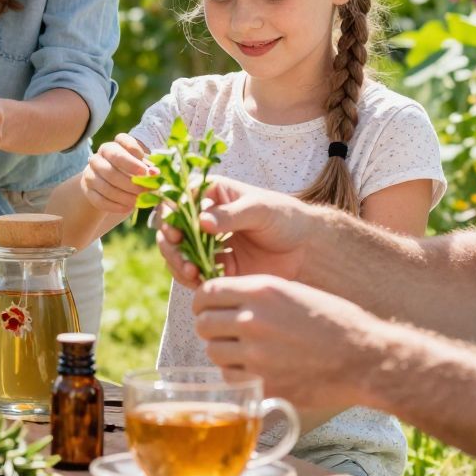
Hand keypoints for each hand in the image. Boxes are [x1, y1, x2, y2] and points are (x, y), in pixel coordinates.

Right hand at [81, 134, 152, 215]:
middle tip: (145, 191)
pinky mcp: (87, 190)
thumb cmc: (129, 172)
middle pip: (111, 170)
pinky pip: (99, 200)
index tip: (145, 171)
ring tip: (138, 201)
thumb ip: (148, 169)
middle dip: (131, 182)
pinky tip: (128, 208)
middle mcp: (98, 156)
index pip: (121, 141)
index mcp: (114, 145)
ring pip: (105, 187)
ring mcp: (90, 173)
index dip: (133, 156)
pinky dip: (115, 206)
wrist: (109, 184)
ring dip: (124, 196)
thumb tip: (155, 173)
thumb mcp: (140, 167)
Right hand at [156, 176, 318, 287]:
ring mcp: (206, 243)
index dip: (170, 214)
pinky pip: (191, 273)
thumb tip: (202, 221)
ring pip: (176, 252)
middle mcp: (203, 217)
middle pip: (170, 228)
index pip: (178, 199)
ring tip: (193, 273)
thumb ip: (231, 215)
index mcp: (211, 193)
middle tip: (183, 259)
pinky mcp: (213, 265)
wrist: (305, 249)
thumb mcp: (260, 210)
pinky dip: (190, 278)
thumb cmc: (285, 217)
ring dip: (177, 263)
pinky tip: (201, 282)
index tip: (175, 232)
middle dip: (171, 245)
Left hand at [193, 274, 377, 408]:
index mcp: (261, 291)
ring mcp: (256, 354)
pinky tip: (255, 370)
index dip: (204, 302)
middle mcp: (253, 320)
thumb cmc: (334, 322)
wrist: (364, 358)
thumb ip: (257, 295)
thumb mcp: (294, 292)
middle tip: (224, 332)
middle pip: (203, 323)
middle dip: (210, 327)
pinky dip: (237, 375)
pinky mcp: (264, 384)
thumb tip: (224, 299)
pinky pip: (230, 377)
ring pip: (213, 352)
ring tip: (243, 352)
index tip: (209, 308)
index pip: (207, 292)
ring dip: (223, 352)